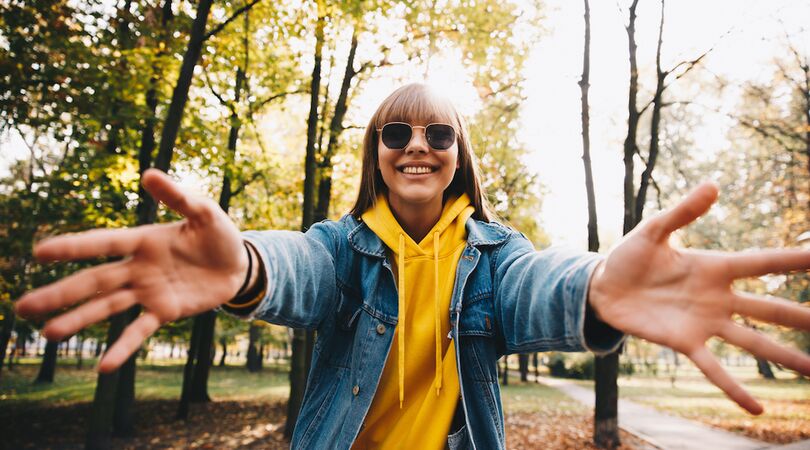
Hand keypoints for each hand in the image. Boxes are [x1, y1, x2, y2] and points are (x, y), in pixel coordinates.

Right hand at [15, 169, 247, 372]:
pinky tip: (104, 367)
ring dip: (79, 320)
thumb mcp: (204, 212)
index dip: (74, 248)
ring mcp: (149, 292)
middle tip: (23, 306)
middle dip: (61, 293)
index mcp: (144, 240)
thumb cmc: (219, 234)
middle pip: (94, 281)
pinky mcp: (166, 312)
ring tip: (48, 333)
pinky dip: (123, 348)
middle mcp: (139, 268)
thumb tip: (148, 173)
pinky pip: (140, 331)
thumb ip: (178, 196)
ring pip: (108, 307)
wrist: (239, 265)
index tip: (40, 253)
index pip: (103, 243)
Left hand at [588, 182, 809, 414]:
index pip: (762, 263)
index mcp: (714, 266)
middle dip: (801, 316)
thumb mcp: (654, 230)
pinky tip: (757, 408)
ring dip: (784, 357)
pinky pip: (714, 368)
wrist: (602, 287)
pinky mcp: (684, 343)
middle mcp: (717, 297)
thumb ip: (683, 212)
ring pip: (752, 342)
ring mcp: (704, 323)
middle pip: (769, 308)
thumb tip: (713, 185)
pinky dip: (734, 389)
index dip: (794, 262)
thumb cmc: (629, 256)